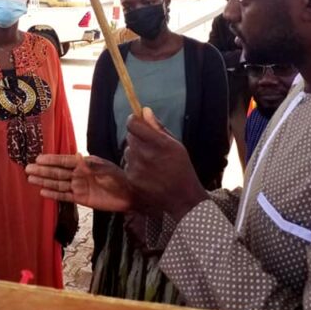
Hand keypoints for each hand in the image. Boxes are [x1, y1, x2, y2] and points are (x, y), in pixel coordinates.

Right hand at [26, 153, 132, 211]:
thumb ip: (91, 165)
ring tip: (30, 179)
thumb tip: (76, 157)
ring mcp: (79, 186)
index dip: (51, 160)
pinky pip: (65, 196)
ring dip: (44, 181)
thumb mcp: (106, 169)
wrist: (129, 194)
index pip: (64, 161)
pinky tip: (43, 192)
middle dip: (43, 171)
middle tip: (28, 169)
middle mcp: (78, 174)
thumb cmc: (119, 178)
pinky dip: (54, 194)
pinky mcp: (81, 198)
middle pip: (57, 172)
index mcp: (84, 163)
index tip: (38, 159)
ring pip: (58, 183)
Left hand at [126, 107, 207, 221]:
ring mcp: (137, 168)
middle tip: (150, 146)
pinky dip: (135, 167)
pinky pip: (128, 166)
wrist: (183, 198)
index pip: (133, 124)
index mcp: (159, 144)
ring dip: (136, 153)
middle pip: (130, 137)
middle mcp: (146, 155)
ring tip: (151, 163)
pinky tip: (148, 174)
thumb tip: (144, 110)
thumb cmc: (182, 168)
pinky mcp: (132, 180)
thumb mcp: (176, 145)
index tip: (137, 121)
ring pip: (128, 151)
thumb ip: (158, 127)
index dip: (133, 120)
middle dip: (137, 138)